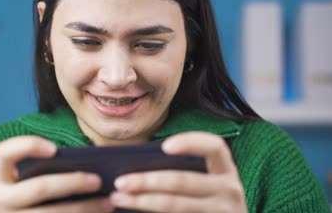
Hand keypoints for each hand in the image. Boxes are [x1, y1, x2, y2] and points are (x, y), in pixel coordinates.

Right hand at [0, 135, 113, 212]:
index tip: (55, 149)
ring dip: (83, 208)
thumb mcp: (27, 182)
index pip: (5, 152)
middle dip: (73, 183)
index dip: (28, 146)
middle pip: (39, 188)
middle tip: (98, 180)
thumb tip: (89, 165)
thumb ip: (46, 171)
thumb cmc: (30, 198)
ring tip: (107, 204)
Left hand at [110, 132, 246, 212]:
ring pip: (175, 204)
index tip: (164, 146)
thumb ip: (180, 170)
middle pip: (183, 180)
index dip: (191, 142)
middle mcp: (230, 189)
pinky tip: (132, 212)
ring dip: (142, 201)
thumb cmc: (205, 201)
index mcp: (225, 169)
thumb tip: (135, 166)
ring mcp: (224, 212)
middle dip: (146, 180)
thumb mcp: (202, 183)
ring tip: (118, 197)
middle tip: (119, 181)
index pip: (215, 146)